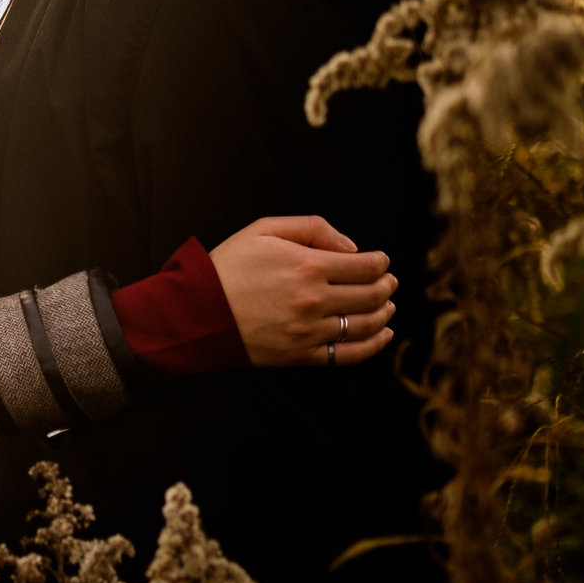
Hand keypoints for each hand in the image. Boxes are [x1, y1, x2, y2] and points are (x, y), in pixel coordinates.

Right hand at [211, 215, 396, 367]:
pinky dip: (374, 345)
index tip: (381, 261)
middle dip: (386, 286)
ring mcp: (309, 331)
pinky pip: (350, 354)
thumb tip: (352, 248)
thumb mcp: (263, 230)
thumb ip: (311, 227)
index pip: (368, 266)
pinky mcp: (301, 355)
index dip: (381, 262)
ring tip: (387, 305)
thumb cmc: (227, 266)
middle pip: (373, 294)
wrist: (195, 311)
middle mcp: (314, 300)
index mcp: (308, 266)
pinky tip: (383, 334)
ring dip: (385, 313)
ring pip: (366, 324)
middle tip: (388, 282)